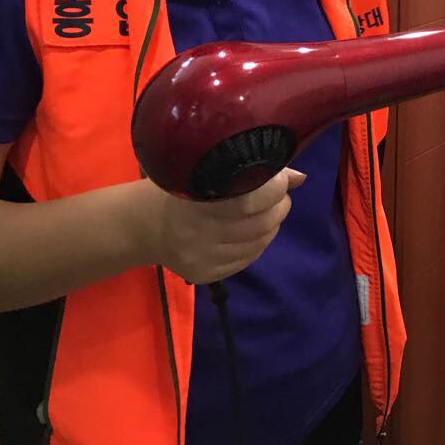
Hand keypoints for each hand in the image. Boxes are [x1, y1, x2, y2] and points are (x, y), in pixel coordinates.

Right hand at [135, 168, 305, 282]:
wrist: (145, 224)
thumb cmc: (183, 187)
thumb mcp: (208, 169)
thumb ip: (251, 170)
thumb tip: (299, 177)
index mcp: (196, 199)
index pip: (251, 200)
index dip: (275, 188)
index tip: (280, 179)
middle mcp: (197, 232)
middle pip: (260, 224)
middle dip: (279, 206)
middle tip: (278, 195)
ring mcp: (202, 257)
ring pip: (258, 242)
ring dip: (271, 224)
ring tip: (266, 211)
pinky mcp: (205, 274)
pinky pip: (247, 258)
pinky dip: (258, 242)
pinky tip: (251, 230)